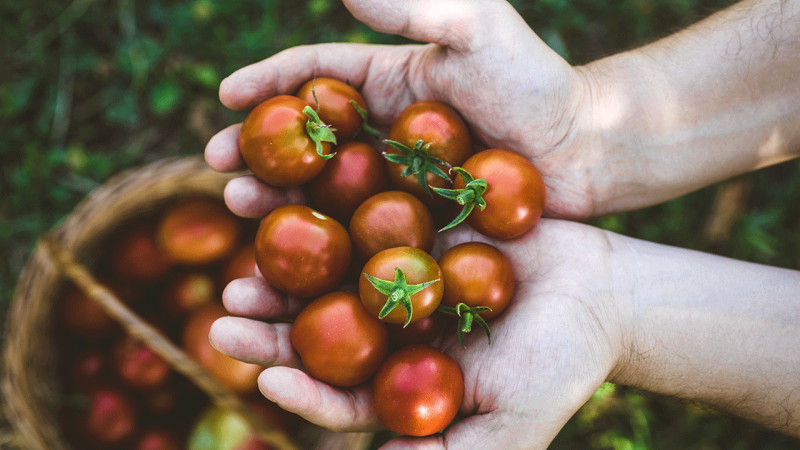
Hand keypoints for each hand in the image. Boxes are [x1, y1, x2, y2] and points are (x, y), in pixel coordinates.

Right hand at [205, 0, 596, 219]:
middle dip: (256, 150)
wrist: (588, 149)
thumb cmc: (537, 84)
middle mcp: (387, 130)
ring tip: (239, 213)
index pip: (314, 75)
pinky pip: (363, 228)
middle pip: (306, 138)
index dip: (268, 83)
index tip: (225, 99)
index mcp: (391, 81)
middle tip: (215, 171)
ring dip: (278, 198)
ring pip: (324, 187)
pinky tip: (296, 258)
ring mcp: (400, 178)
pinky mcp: (419, 218)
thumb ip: (414, 7)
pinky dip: (326, 241)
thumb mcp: (476, 29)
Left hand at [209, 218, 630, 448]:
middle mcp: (388, 326)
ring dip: (287, 252)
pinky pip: (367, 212)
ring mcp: (398, 272)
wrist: (604, 292)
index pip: (336, 391)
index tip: (267, 378)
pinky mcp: (415, 224)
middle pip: (317, 327)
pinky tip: (300, 181)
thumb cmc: (561, 365)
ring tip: (246, 240)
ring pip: (330, 265)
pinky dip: (333, 199)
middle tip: (228, 308)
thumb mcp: (507, 428)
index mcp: (399, 379)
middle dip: (270, 322)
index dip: (300, 386)